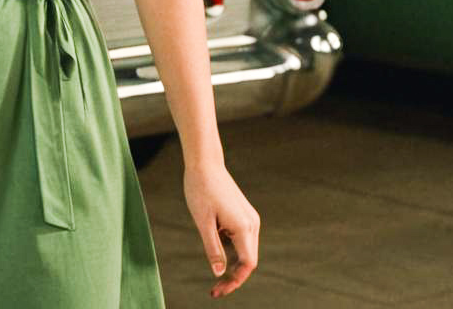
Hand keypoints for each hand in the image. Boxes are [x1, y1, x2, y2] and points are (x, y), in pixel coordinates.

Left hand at [183, 163, 259, 297]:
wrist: (204, 162)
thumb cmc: (200, 189)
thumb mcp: (202, 221)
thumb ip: (212, 248)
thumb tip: (219, 273)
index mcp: (244, 227)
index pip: (247, 265)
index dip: (234, 281)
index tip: (218, 290)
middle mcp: (252, 223)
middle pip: (248, 260)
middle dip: (233, 276)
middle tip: (214, 288)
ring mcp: (249, 217)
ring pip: (244, 250)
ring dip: (231, 261)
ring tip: (210, 256)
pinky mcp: (243, 213)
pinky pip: (240, 237)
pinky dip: (229, 246)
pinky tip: (213, 236)